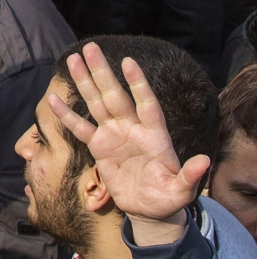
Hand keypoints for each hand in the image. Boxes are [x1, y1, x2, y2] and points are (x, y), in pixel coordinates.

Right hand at [48, 41, 208, 244]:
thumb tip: (204, 162)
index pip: (146, 104)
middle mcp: (133, 128)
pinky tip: (52, 99)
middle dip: (102, 72)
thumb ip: (189, 176)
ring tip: (73, 60)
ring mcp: (114, 135)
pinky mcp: (99, 146)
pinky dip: (66, 115)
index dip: (138, 84)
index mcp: (154, 135)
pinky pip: (80, 127)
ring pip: (97, 103)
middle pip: (115, 95)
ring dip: (85, 82)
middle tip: (91, 48)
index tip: (128, 63)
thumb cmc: (168, 198)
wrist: (148, 209)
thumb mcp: (181, 190)